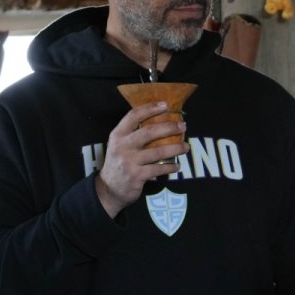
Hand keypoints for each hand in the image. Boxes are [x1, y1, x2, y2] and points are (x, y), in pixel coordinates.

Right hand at [94, 101, 188, 217]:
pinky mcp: (137, 176)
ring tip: (186, 147)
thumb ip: (133, 134)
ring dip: (176, 148)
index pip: (134, 116)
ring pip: (158, 151)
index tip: (165, 105)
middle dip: (169, 127)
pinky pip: (159, 169)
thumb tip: (160, 122)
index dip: (150, 108)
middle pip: (149, 132)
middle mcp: (122, 146)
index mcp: (118, 135)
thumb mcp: (119, 145)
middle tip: (183, 126)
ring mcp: (129, 161)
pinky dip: (170, 167)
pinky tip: (177, 166)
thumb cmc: (118, 163)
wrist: (108, 189)